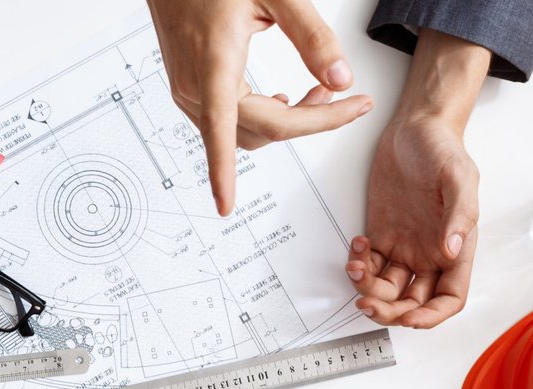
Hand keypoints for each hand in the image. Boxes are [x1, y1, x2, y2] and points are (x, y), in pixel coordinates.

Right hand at [146, 0, 370, 215]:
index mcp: (213, 64)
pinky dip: (260, 118)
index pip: (223, 134)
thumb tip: (339, 79)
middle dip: (305, 124)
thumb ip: (311, 36)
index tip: (227, 207)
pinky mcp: (188, 88)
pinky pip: (226, 123)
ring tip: (316, 94)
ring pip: (239, 134)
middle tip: (344, 102)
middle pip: (254, 132)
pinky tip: (281, 98)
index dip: (223, 177)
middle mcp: (194, 86)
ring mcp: (187, 90)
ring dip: (283, 124)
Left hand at [346, 31, 488, 329]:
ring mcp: (406, 247)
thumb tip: (451, 251)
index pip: (450, 298)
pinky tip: (357, 247)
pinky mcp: (382, 237)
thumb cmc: (443, 148)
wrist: (415, 127)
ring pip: (387, 290)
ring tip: (356, 267)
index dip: (432, 316)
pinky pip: (370, 268)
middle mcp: (432, 254)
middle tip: (367, 302)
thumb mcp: (460, 176)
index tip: (409, 318)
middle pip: (413, 303)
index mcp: (458, 247)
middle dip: (390, 310)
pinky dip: (359, 267)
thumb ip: (460, 214)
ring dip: (369, 289)